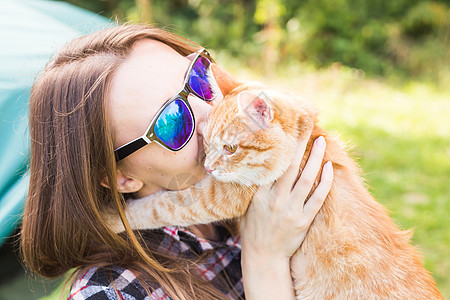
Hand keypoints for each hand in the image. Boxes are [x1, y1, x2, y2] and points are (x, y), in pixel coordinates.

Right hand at [240, 135, 332, 259]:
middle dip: (300, 146)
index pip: (272, 166)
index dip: (280, 147)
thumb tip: (260, 166)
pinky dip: (325, 182)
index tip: (287, 131)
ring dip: (315, 158)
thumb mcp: (247, 206)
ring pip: (306, 179)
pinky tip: (329, 167)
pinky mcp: (303, 220)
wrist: (264, 256)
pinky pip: (318, 198)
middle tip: (307, 128)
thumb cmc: (253, 229)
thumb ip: (254, 188)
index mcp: (260, 195)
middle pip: (291, 167)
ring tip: (321, 142)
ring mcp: (291, 210)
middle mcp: (275, 200)